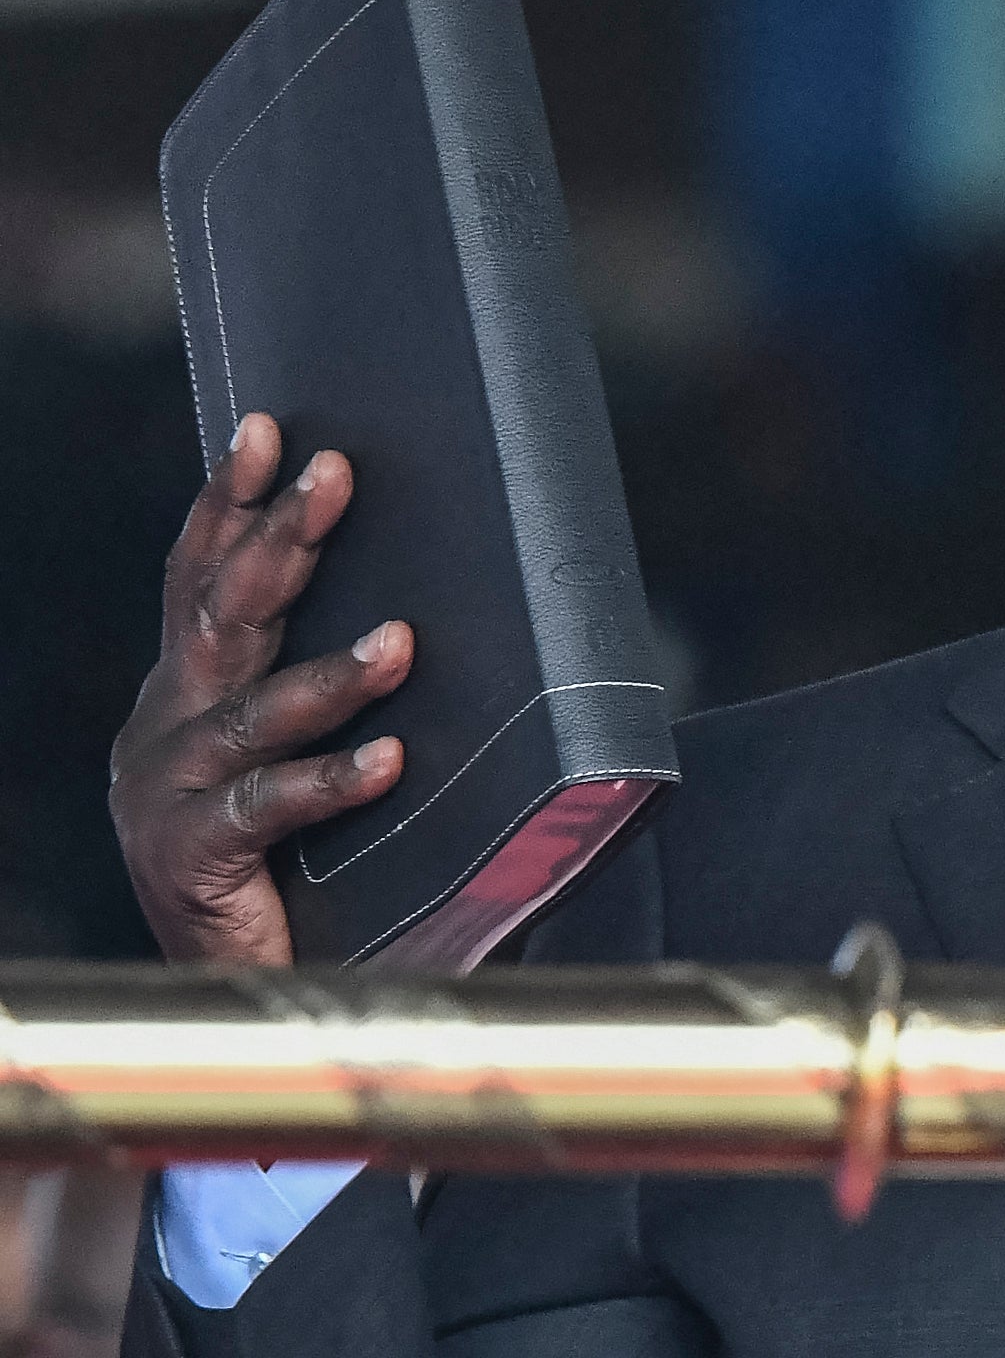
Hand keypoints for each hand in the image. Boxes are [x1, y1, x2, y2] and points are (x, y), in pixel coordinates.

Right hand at [108, 412, 411, 965]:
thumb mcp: (299, 749)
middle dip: (278, 538)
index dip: (233, 500)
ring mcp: (165, 791)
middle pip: (221, 613)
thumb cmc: (288, 856)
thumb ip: (338, 685)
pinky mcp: (187, 858)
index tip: (267, 428)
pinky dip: (331, 781)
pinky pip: (266, 808)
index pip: (204, 574)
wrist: (236, 985)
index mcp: (188, 689)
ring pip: (252, 712)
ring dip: (332, 674)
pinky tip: (391, 761)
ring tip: (402, 641)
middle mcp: (164, 725)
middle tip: (335, 475)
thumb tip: (430, 606)